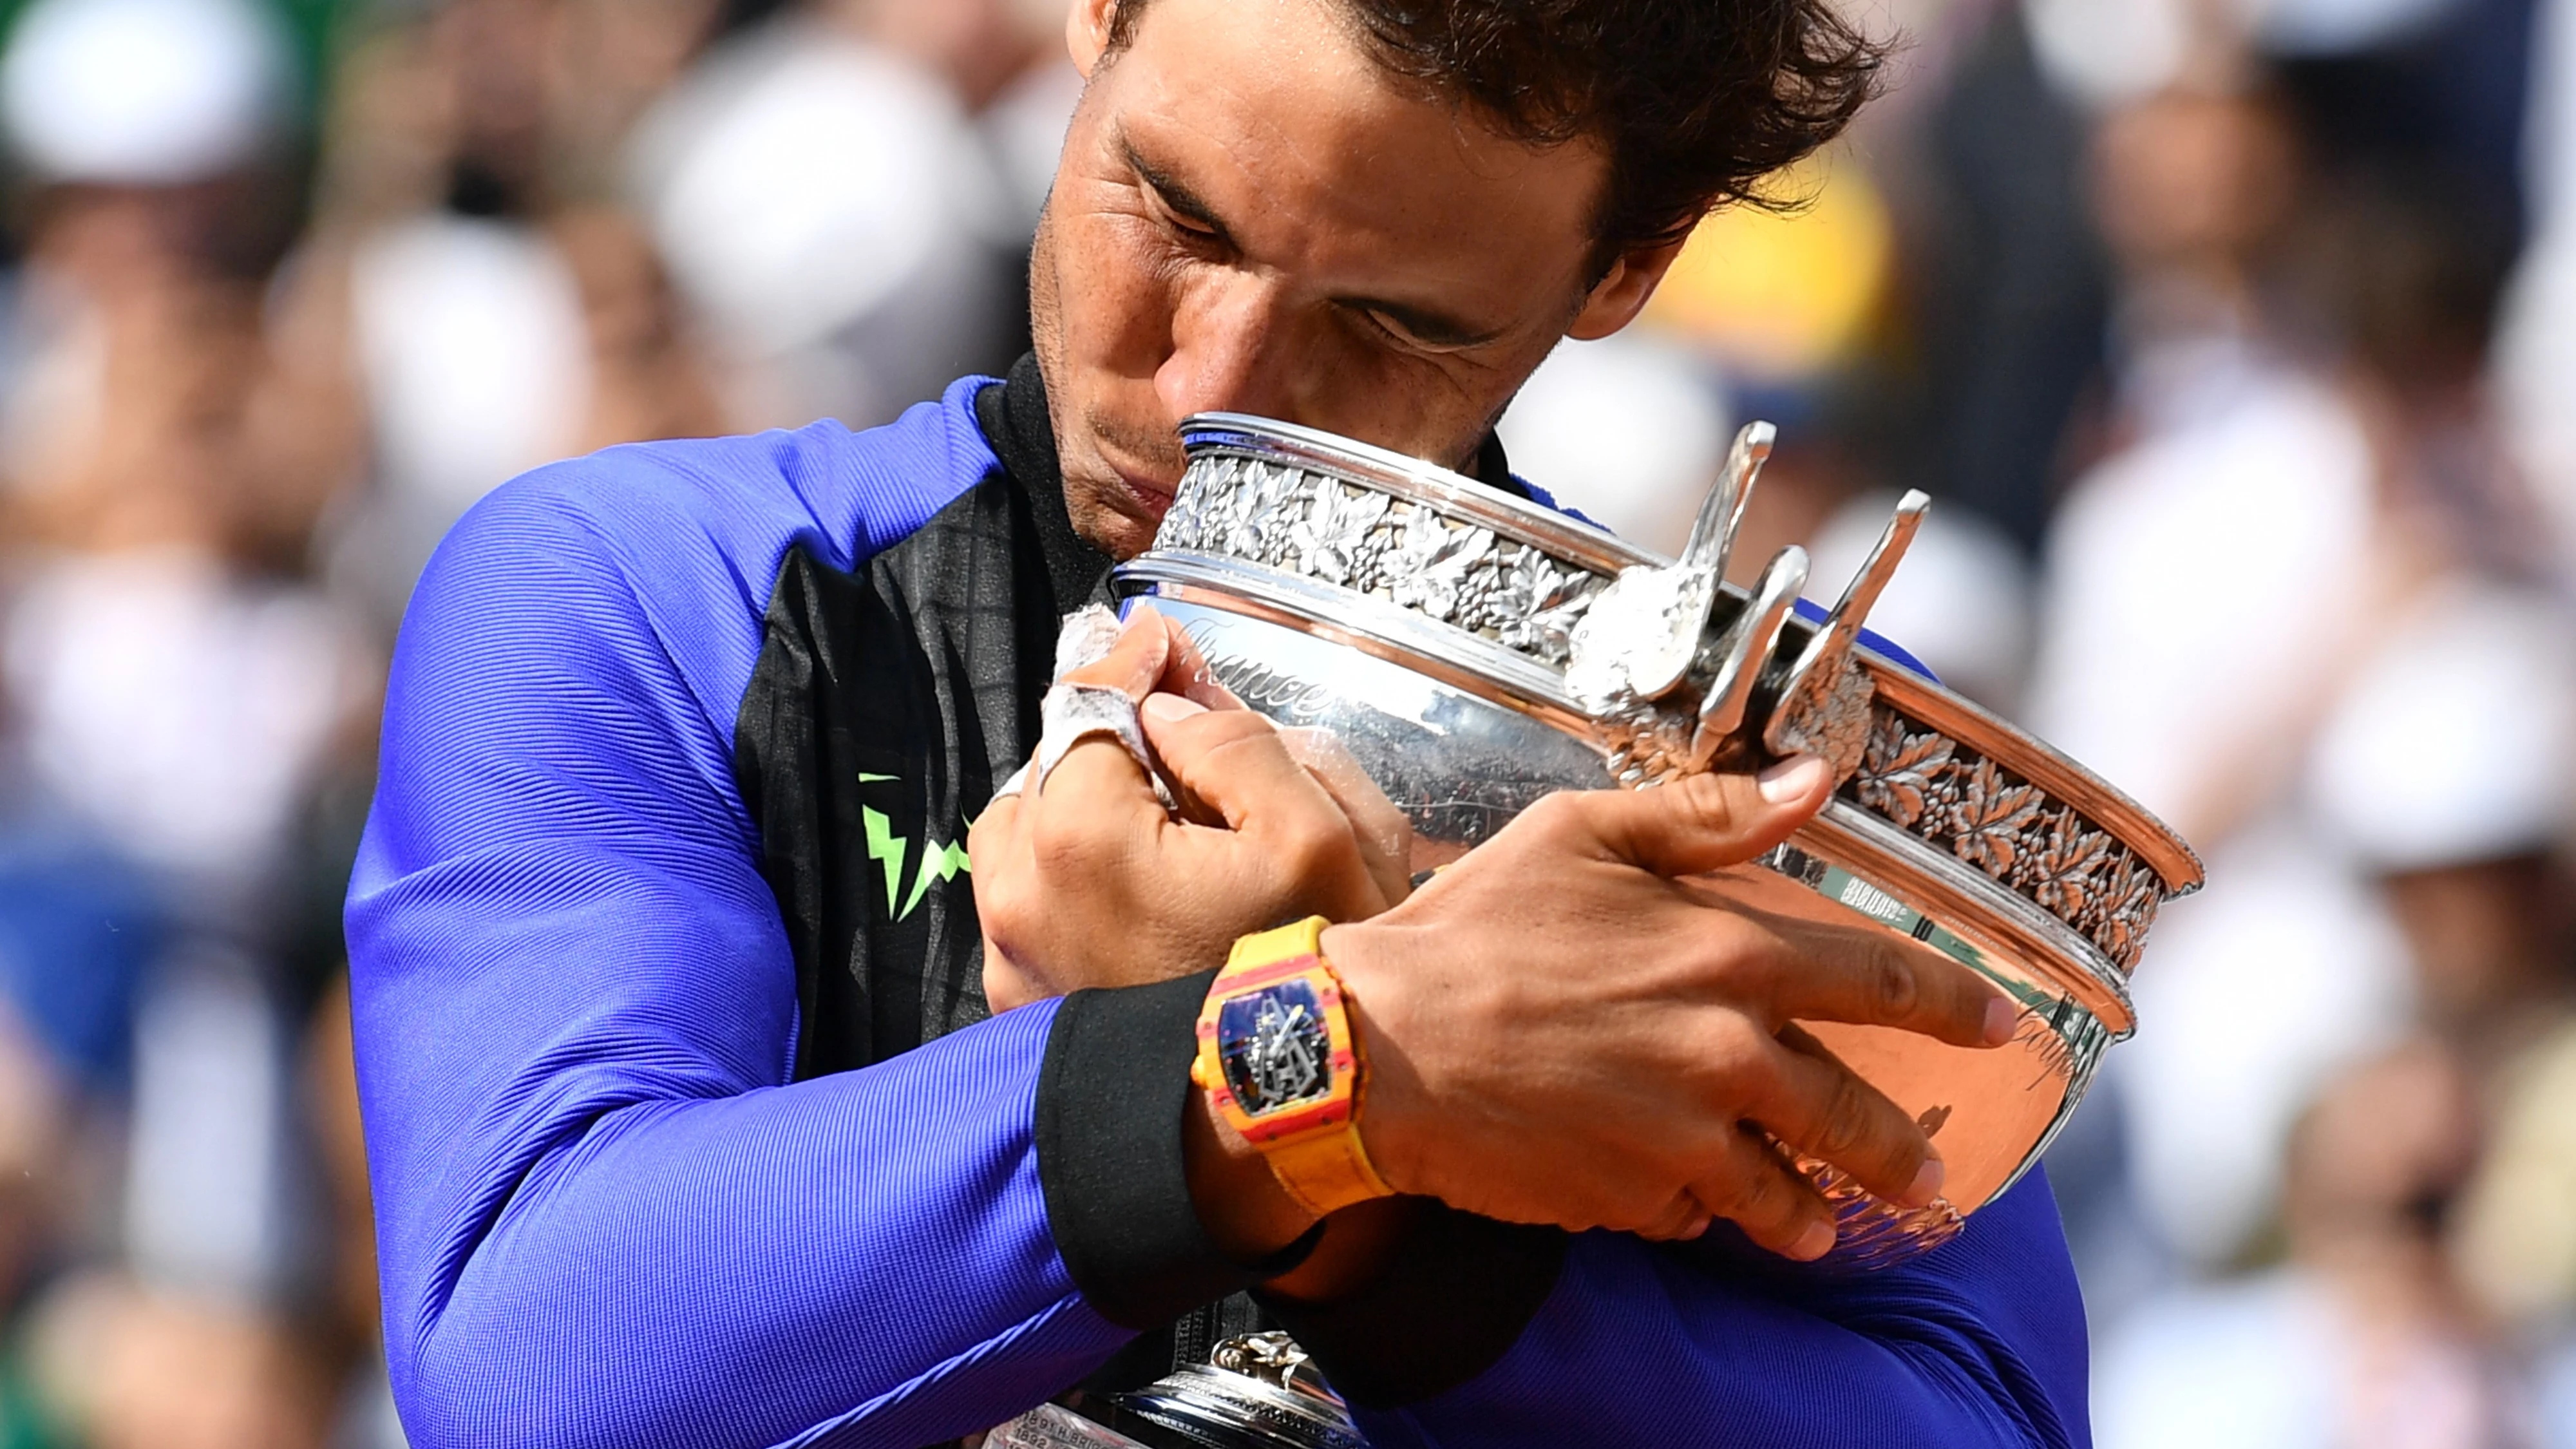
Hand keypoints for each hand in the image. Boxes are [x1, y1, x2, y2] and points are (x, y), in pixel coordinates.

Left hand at [970, 607, 1411, 1011]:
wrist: (1277, 1128)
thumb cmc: (1308, 984)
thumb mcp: (1317, 837)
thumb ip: (1238, 744)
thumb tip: (1172, 710)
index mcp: (1078, 835)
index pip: (1089, 703)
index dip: (1133, 661)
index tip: (1161, 639)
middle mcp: (1018, 892)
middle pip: (1049, 769)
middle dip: (1108, 743)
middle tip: (1177, 742)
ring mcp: (1011, 957)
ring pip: (1027, 839)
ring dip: (1081, 812)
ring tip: (1157, 827)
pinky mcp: (1020, 1005)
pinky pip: (1031, 908)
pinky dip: (1073, 882)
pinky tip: (1140, 898)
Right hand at [1323, 756, 2015, 1260]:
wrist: (1375, 1045)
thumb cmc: (1473, 927)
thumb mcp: (1584, 835)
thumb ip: (1709, 814)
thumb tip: (1816, 781)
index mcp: (1728, 953)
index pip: (1883, 982)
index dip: (1955, 1006)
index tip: (2003, 1029)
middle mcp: (1726, 1053)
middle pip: (1857, 1117)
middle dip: (1906, 1156)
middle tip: (1934, 1184)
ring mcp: (1683, 1137)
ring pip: (1788, 1192)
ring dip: (1814, 1210)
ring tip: (1824, 1222)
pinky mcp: (1632, 1195)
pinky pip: (1693, 1215)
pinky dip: (1699, 1212)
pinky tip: (1688, 1201)